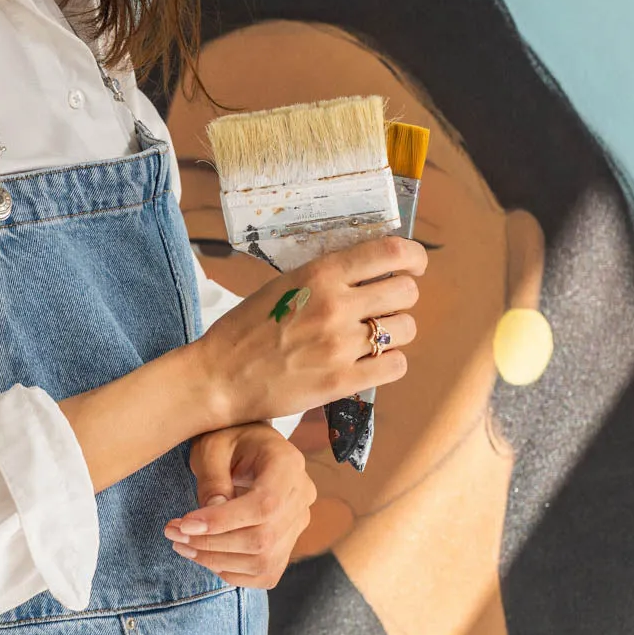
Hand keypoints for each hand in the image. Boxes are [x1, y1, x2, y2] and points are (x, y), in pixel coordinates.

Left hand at [163, 423, 316, 588]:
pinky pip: (265, 573)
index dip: (223, 522)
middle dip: (213, 544)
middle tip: (175, 534)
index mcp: (288, 464)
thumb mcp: (212, 448)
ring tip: (183, 545)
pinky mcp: (288, 542)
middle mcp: (302, 495)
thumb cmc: (229, 441)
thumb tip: (207, 524)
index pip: (264, 505)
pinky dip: (232, 573)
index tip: (185, 524)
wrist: (250, 447)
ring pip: (264, 562)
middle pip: (263, 539)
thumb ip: (212, 481)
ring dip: (217, 561)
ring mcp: (298, 522)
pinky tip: (206, 556)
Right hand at [193, 233, 427, 428]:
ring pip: (404, 329)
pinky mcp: (341, 381)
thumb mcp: (284, 284)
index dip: (413, 257)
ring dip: (396, 332)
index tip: (414, 265)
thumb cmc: (247, 328)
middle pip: (406, 292)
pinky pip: (395, 366)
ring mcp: (340, 345)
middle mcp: (335, 306)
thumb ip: (326, 277)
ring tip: (374, 338)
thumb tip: (370, 271)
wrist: (219, 376)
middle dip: (402, 298)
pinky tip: (372, 363)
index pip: (391, 253)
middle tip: (385, 307)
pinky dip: (390, 363)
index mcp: (320, 274)